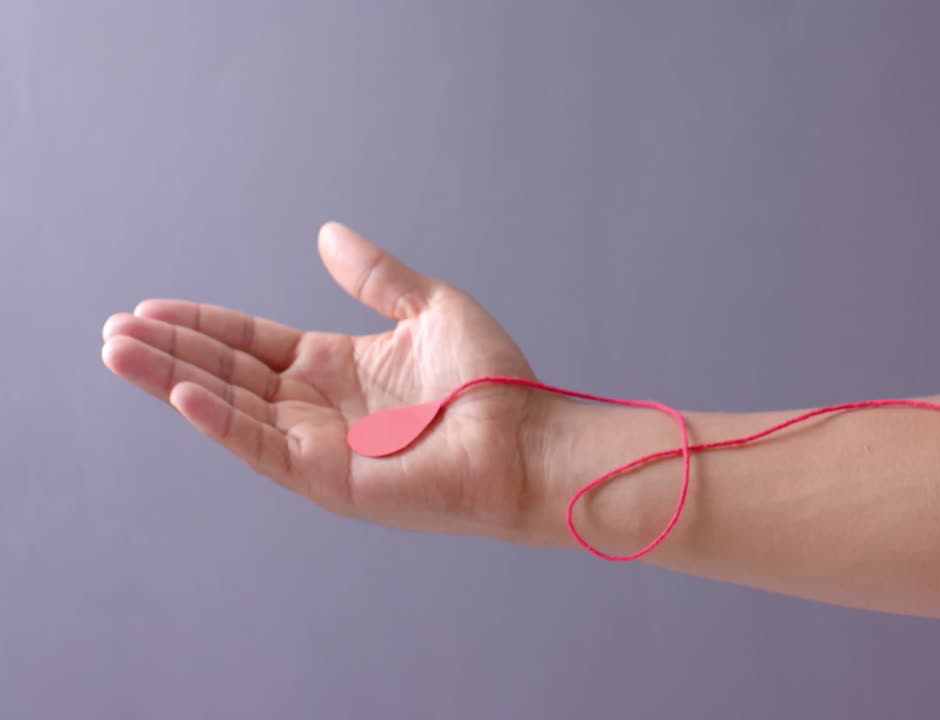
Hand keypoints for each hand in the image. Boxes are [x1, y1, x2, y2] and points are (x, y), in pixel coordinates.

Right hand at [102, 222, 551, 541]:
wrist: (527, 440)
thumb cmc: (493, 382)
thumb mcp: (429, 309)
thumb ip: (375, 276)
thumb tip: (326, 233)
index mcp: (337, 366)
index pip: (252, 342)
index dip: (203, 324)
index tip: (151, 306)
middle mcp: (319, 407)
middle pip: (228, 373)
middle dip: (172, 350)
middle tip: (115, 329)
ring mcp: (320, 445)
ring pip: (230, 408)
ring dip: (173, 381)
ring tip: (120, 352)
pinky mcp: (329, 479)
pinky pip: (263, 447)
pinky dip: (221, 421)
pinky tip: (182, 392)